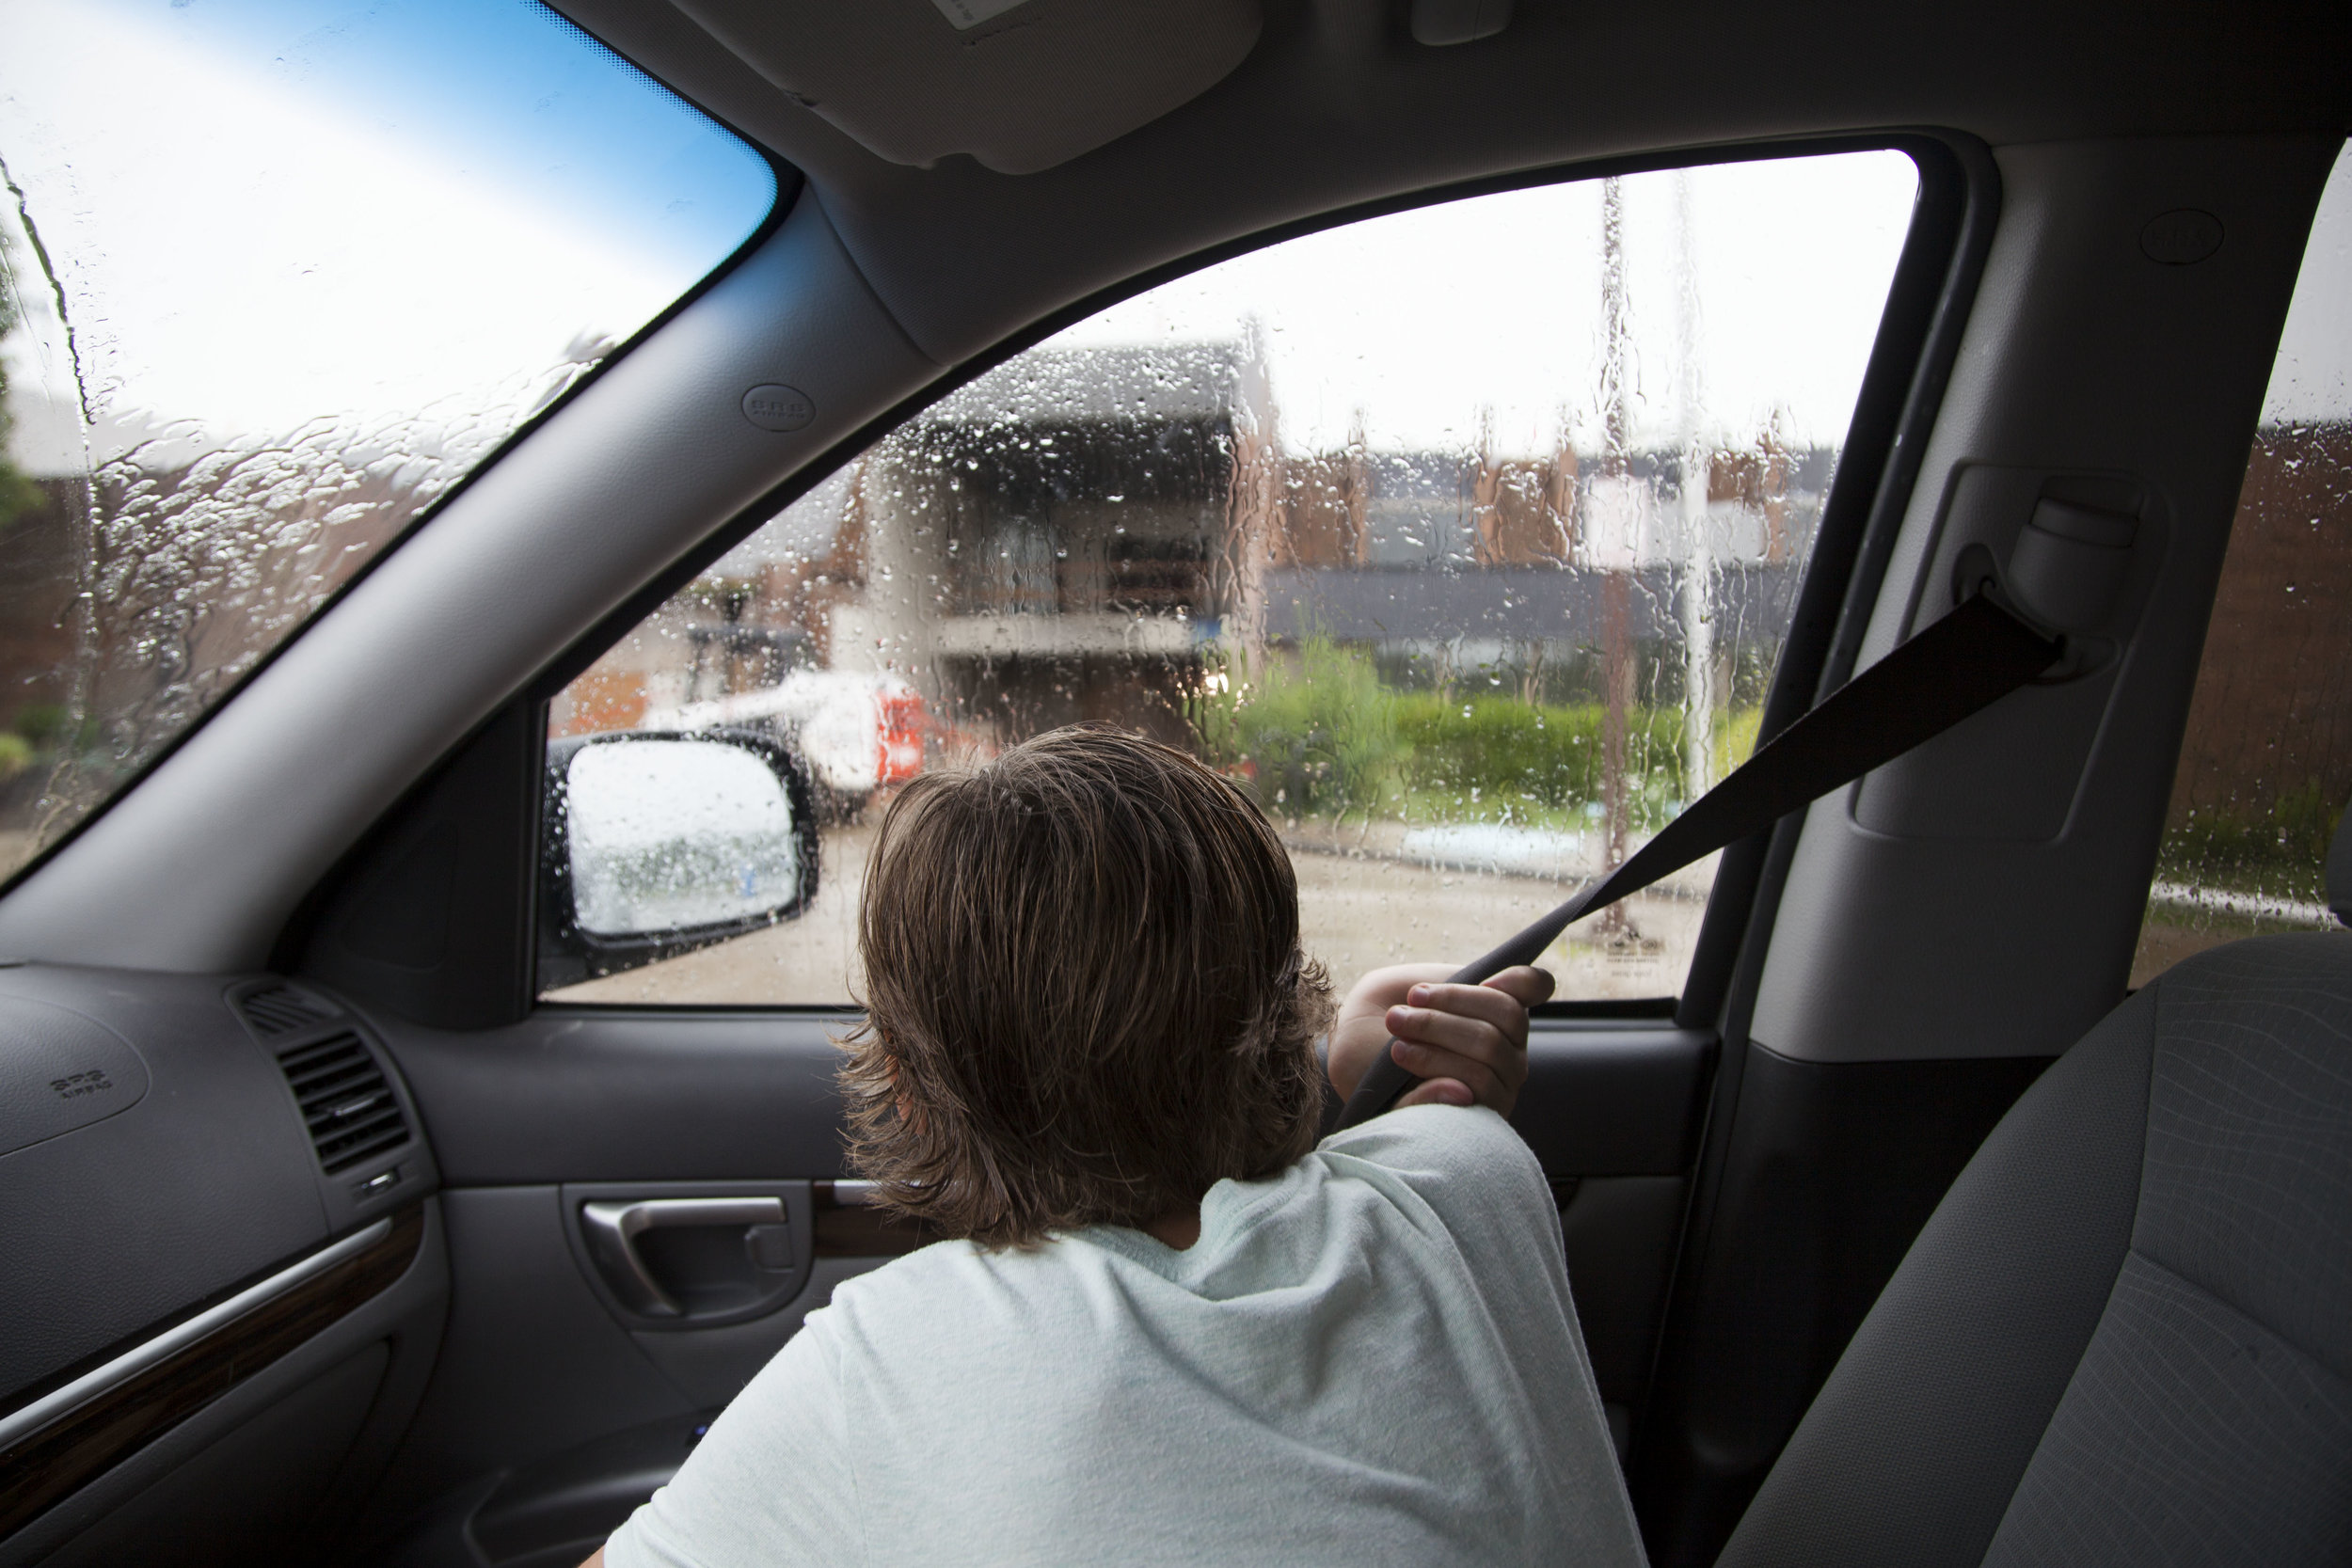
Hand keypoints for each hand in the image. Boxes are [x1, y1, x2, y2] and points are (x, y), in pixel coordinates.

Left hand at [1326, 963, 1554, 1118]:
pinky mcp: (1481, 1119)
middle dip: (1449, 1006)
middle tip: (1402, 1011)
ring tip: (1396, 1042)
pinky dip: (1436, 1075)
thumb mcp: (1402, 990)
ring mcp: (1501, 1084)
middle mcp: (1508, 1048)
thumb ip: (1441, 991)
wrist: (1347, 1067)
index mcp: (1494, 1011)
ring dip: (1436, 1039)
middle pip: (1508, 1015)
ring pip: (1489, 1052)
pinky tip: (1405, 1064)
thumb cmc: (1378, 1025)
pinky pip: (1473, 1092)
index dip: (1521, 979)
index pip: (1533, 987)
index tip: (1487, 978)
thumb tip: (1477, 1029)